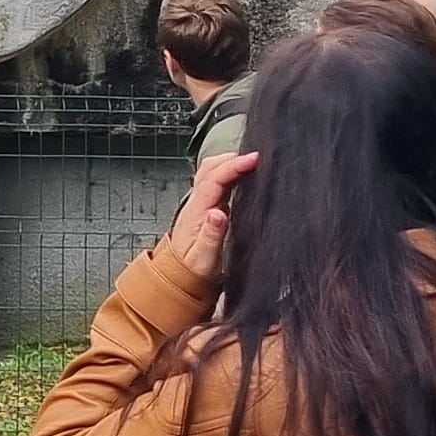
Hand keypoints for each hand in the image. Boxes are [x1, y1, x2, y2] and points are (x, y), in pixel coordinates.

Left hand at [161, 150, 255, 279]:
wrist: (179, 279)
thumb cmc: (192, 271)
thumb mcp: (204, 258)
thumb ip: (211, 236)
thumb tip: (218, 214)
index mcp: (196, 212)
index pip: (214, 179)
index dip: (233, 165)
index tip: (253, 159)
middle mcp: (195, 204)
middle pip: (209, 168)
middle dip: (232, 157)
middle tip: (256, 157)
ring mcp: (199, 204)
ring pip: (211, 172)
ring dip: (229, 163)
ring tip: (251, 162)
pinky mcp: (205, 208)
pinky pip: (216, 182)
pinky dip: (229, 173)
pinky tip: (241, 176)